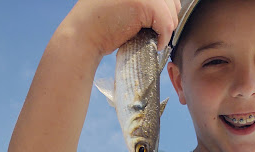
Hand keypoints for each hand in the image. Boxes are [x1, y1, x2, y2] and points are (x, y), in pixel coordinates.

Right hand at [62, 0, 180, 55]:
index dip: (166, 5)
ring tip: (156, 38)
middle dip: (169, 16)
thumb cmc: (100, 25)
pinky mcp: (144, 3)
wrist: (83, 37)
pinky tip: (157, 44)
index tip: (160, 21)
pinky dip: (165, 36)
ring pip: (171, 8)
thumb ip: (141, 1)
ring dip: (167, 27)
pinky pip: (167, 21)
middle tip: (158, 32)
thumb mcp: (122, 3)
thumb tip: (171, 5)